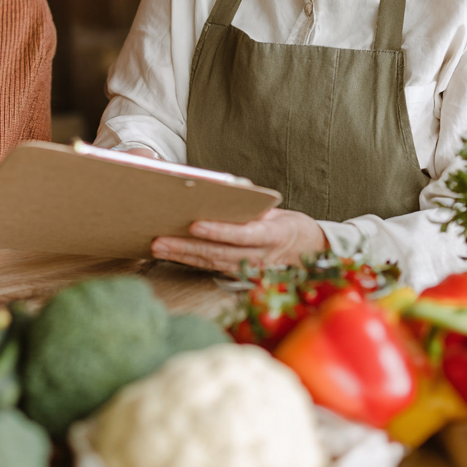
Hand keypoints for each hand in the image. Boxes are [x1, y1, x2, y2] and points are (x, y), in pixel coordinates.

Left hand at [151, 208, 329, 275]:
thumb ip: (252, 207)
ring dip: (182, 256)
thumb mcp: (276, 212)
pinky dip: (189, 262)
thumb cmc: (287, 225)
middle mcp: (258, 257)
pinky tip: (171, 256)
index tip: (195, 224)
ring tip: (157, 247)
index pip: (241, 235)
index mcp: (271, 236)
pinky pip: (211, 268)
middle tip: (160, 240)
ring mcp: (248, 270)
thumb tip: (225, 190)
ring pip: (210, 263)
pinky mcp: (240, 276)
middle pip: (217, 253)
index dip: (218, 231)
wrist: (309, 253)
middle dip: (186, 247)